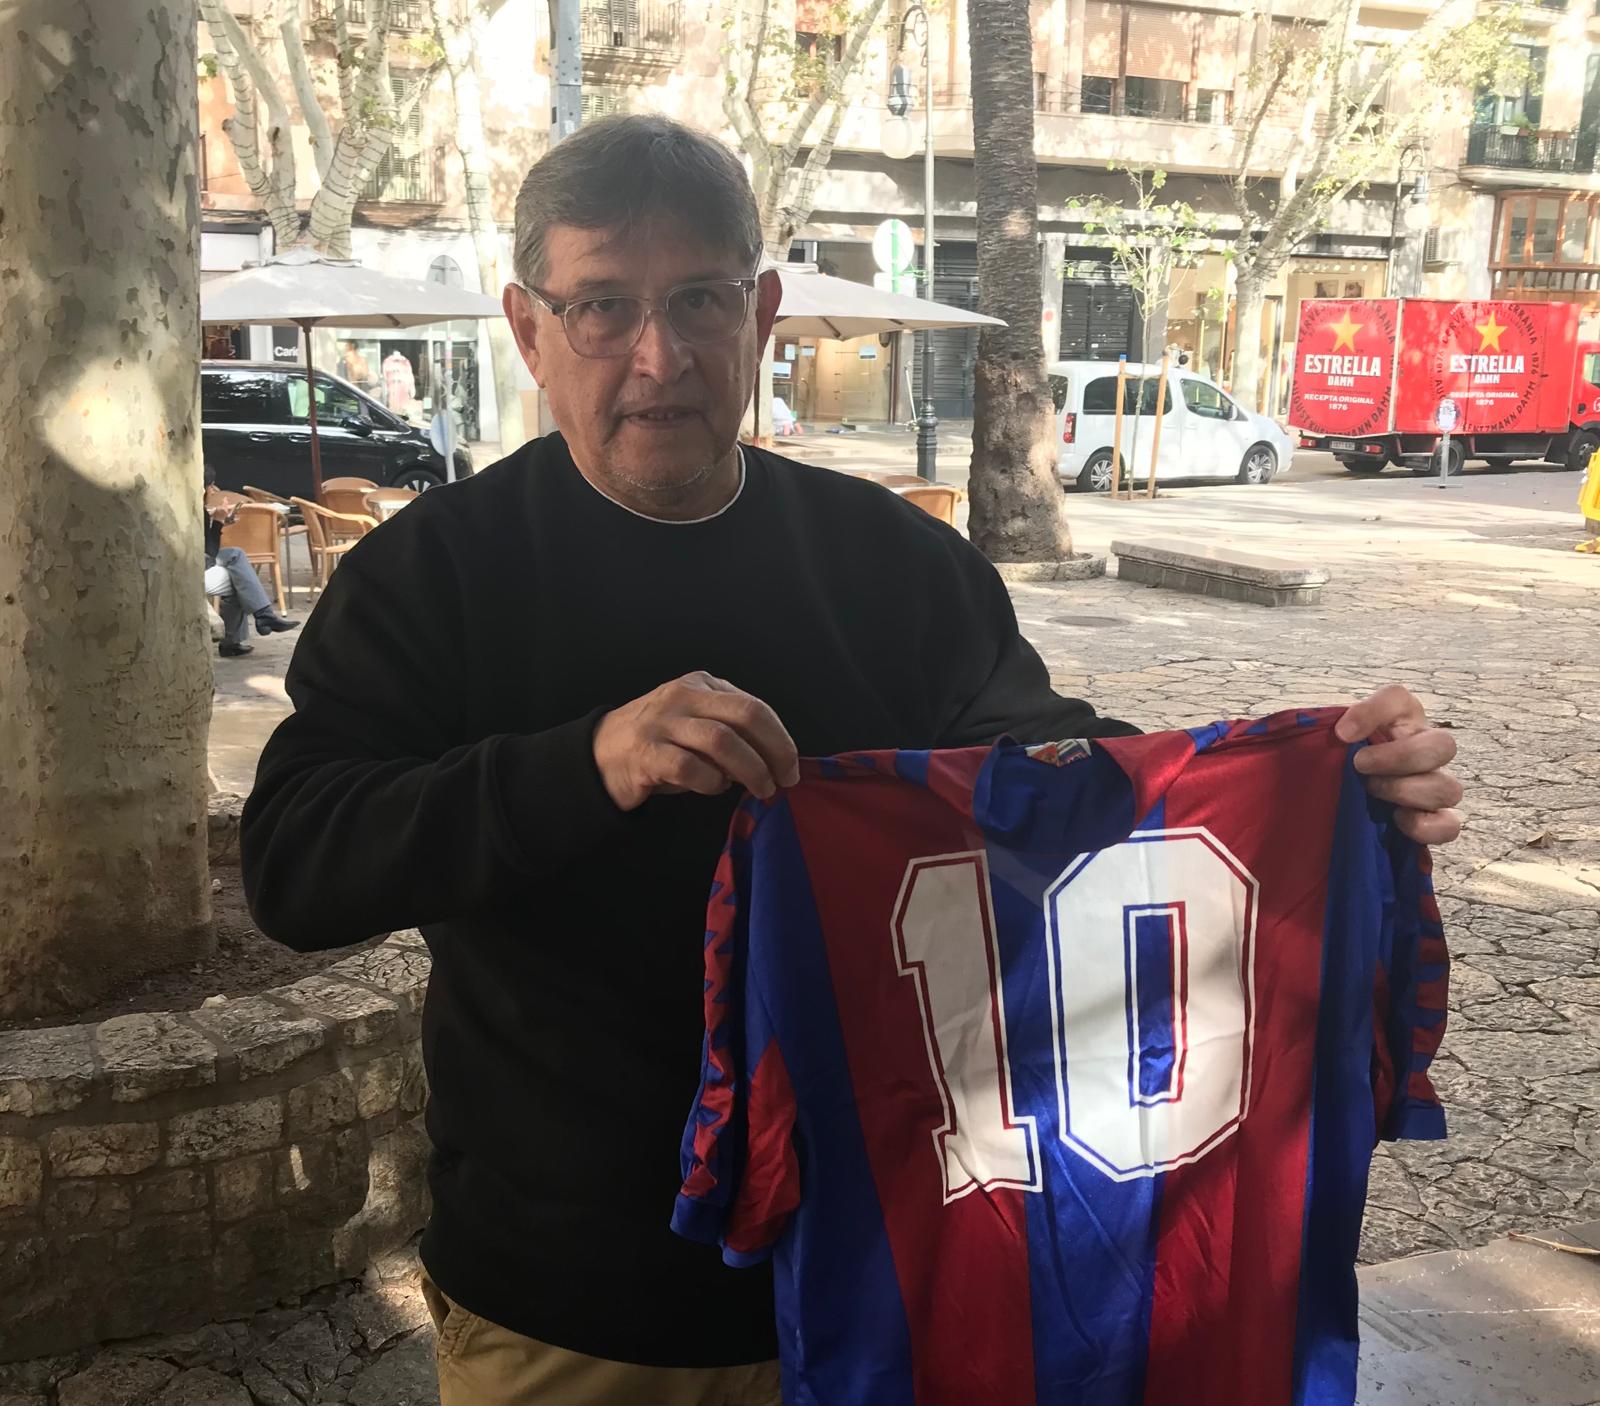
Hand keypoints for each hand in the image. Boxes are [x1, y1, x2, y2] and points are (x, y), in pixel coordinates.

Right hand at [593, 671, 800, 811]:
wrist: (600, 756)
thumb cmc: (660, 744)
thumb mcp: (696, 726)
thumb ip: (732, 734)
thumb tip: (775, 761)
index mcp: (701, 685)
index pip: (754, 705)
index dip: (780, 738)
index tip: (791, 767)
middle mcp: (683, 697)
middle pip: (745, 715)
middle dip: (774, 750)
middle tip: (784, 780)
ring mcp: (662, 723)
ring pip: (722, 740)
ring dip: (750, 770)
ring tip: (761, 790)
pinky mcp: (646, 752)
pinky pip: (690, 767)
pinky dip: (711, 782)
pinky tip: (715, 788)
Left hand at [1335, 686, 1462, 845]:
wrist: (1338, 796)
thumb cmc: (1338, 761)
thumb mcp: (1325, 739)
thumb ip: (1324, 726)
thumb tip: (1342, 734)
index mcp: (1400, 719)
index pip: (1398, 698)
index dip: (1373, 711)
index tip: (1342, 733)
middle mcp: (1425, 748)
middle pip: (1444, 745)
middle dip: (1400, 757)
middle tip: (1361, 765)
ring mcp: (1435, 785)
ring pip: (1449, 788)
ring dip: (1406, 791)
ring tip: (1372, 790)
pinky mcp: (1435, 820)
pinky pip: (1450, 826)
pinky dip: (1424, 826)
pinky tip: (1396, 818)